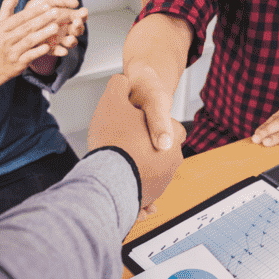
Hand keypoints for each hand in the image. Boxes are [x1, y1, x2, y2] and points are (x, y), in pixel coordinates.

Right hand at [0, 0, 83, 80]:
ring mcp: (12, 52)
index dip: (34, 11)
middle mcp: (6, 39)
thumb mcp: (0, 24)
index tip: (48, 5)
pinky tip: (48, 47)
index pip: (20, 17)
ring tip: (56, 27)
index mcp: (3, 27)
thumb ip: (7, 7)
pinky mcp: (18, 63)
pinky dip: (38, 52)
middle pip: (27, 28)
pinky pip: (30, 56)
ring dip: (43, 34)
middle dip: (42, 19)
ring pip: (30, 41)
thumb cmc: (1, 42)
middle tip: (57, 12)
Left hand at [25, 0, 86, 56]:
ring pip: (71, 42)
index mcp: (68, 17)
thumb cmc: (37, 9)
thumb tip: (76, 2)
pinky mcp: (51, 48)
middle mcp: (66, 29)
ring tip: (71, 39)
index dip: (83, 15)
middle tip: (76, 22)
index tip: (83, 11)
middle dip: (79, 27)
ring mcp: (59, 40)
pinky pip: (57, 51)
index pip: (80, 16)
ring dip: (72, 40)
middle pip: (78, 30)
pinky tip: (63, 51)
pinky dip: (61, 52)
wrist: (21, 23)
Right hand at [88, 75, 186, 208]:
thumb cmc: (113, 139)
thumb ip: (119, 85)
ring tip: (120, 161)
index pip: (172, 126)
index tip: (138, 124)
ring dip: (139, 167)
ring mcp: (163, 182)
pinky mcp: (149, 198)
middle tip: (126, 143)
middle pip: (161, 151)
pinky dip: (134, 186)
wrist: (105, 178)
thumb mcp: (113, 101)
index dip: (154, 123)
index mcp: (172, 135)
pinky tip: (121, 180)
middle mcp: (173, 161)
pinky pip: (143, 190)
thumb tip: (122, 79)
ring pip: (152, 171)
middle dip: (146, 148)